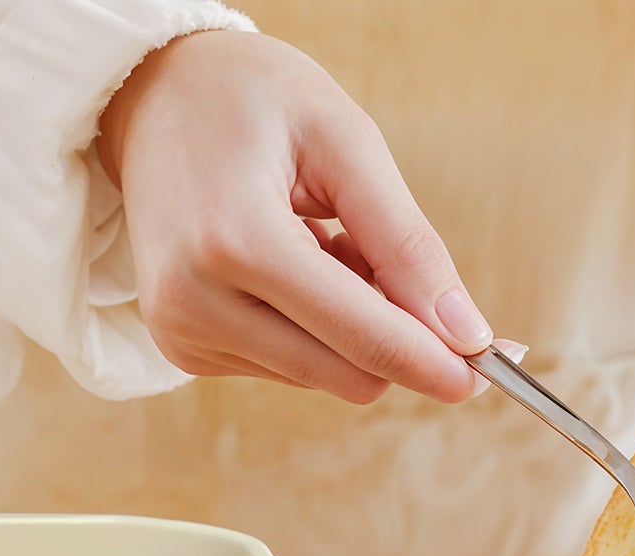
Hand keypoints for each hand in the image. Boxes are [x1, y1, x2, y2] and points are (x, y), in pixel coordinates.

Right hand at [97, 31, 490, 403]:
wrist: (149, 99)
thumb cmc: (248, 101)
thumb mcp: (344, 141)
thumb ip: (407, 242)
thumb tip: (466, 334)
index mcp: (235, 241)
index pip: (359, 337)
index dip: (431, 361)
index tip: (485, 372)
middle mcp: (196, 303)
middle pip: (346, 374)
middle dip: (391, 335)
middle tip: (383, 255)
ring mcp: (184, 334)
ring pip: (322, 376)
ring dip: (348, 325)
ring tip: (317, 241)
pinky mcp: (184, 351)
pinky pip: (288, 369)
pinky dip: (311, 328)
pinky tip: (289, 267)